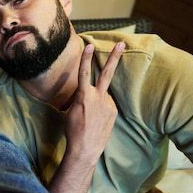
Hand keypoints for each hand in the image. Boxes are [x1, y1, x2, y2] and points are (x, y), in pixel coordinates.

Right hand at [64, 42, 124, 163]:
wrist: (85, 148)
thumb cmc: (73, 130)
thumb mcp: (70, 111)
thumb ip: (80, 99)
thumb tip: (87, 95)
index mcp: (83, 96)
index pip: (83, 73)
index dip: (85, 59)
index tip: (89, 46)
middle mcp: (98, 98)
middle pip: (107, 73)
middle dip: (114, 57)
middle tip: (121, 44)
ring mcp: (108, 105)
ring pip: (103, 95)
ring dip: (97, 101)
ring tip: (89, 117)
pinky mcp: (114, 112)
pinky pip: (107, 105)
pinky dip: (101, 109)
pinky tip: (95, 120)